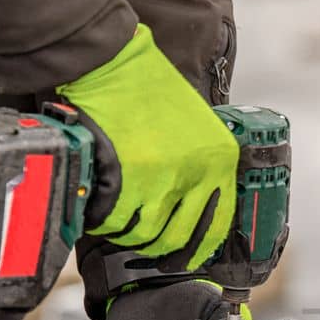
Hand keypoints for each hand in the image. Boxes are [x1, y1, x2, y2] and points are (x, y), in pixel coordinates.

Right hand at [61, 24, 237, 268]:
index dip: (198, 247)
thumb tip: (189, 205)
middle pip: (175, 237)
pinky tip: (101, 211)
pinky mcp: (125, 179)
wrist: (113, 63)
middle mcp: (195, 173)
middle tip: (143, 242)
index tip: (187, 256)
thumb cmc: (151, 87)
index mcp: (219, 159)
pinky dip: (104, 223)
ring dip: (127, 234)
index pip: (216, 224)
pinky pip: (114, 221)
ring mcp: (160, 178)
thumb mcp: (196, 123)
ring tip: (119, 221)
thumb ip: (200, 164)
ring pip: (143, 234)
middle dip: (156, 247)